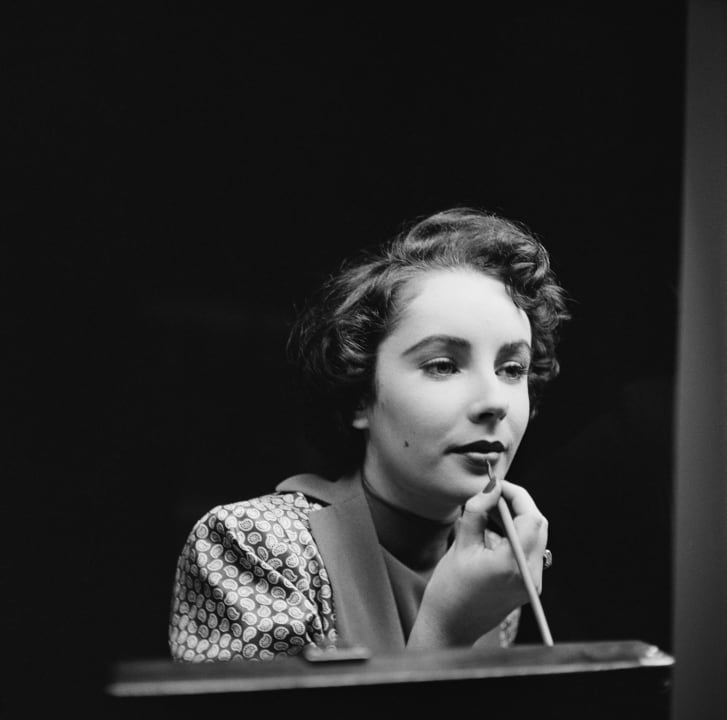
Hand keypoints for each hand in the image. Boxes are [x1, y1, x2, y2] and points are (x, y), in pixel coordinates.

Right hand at [407, 478, 547, 648]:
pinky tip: (496, 529)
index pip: (531, 516)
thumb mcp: (461, 544)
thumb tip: (492, 487)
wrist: (451, 626)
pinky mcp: (529, 586)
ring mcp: (533, 583)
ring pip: (537, 535)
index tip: (495, 485)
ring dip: (518, 517)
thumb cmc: (449, 588)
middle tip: (493, 494)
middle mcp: (530, 575)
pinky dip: (517, 534)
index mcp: (511, 565)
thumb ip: (478, 511)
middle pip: (538, 524)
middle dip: (518, 503)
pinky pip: (531, 550)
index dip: (515, 494)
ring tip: (491, 510)